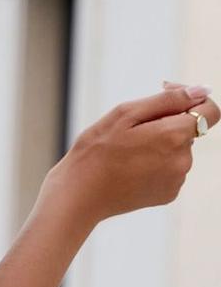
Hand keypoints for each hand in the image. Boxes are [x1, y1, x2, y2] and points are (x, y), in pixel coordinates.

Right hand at [54, 83, 216, 223]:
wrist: (79, 195)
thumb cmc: (96, 151)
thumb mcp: (125, 114)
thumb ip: (168, 100)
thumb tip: (202, 91)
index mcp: (174, 136)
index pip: (210, 110)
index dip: (192, 98)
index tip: (166, 95)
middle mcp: (183, 160)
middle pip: (188, 130)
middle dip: (167, 123)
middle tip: (130, 129)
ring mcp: (177, 180)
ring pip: (177, 149)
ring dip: (159, 144)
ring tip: (126, 151)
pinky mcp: (169, 194)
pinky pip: (170, 168)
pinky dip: (155, 163)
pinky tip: (130, 168)